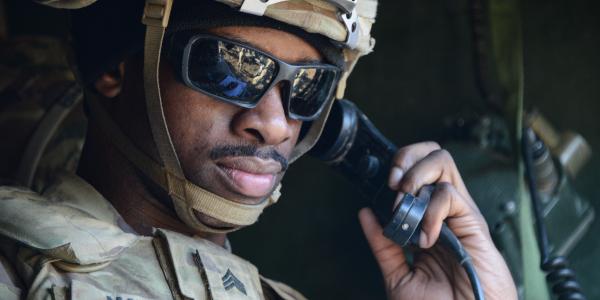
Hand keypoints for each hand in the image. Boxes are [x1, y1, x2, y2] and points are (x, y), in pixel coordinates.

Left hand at [359, 142, 516, 299]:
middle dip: (406, 159)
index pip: (415, 171)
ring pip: (442, 162)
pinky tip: (426, 237)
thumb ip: (382, 244)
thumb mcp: (398, 275)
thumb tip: (366, 213)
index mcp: (426, 220)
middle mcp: (443, 212)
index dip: (397, 167)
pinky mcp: (474, 223)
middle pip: (431, 155)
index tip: (382, 185)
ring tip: (406, 204)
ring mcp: (459, 215)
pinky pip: (450, 195)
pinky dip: (431, 211)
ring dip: (416, 176)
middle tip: (393, 185)